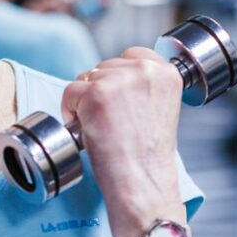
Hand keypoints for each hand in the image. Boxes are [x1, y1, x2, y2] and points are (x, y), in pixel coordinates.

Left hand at [61, 48, 183, 232]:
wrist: (142, 180)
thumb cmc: (148, 156)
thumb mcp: (159, 109)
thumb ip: (143, 87)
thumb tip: (113, 79)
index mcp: (167, 73)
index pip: (131, 56)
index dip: (118, 79)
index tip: (118, 102)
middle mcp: (145, 71)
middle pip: (105, 67)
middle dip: (100, 91)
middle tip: (110, 122)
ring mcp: (119, 80)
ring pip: (86, 78)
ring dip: (85, 101)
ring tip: (101, 127)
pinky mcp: (96, 94)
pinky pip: (70, 92)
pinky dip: (70, 111)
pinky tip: (87, 130)